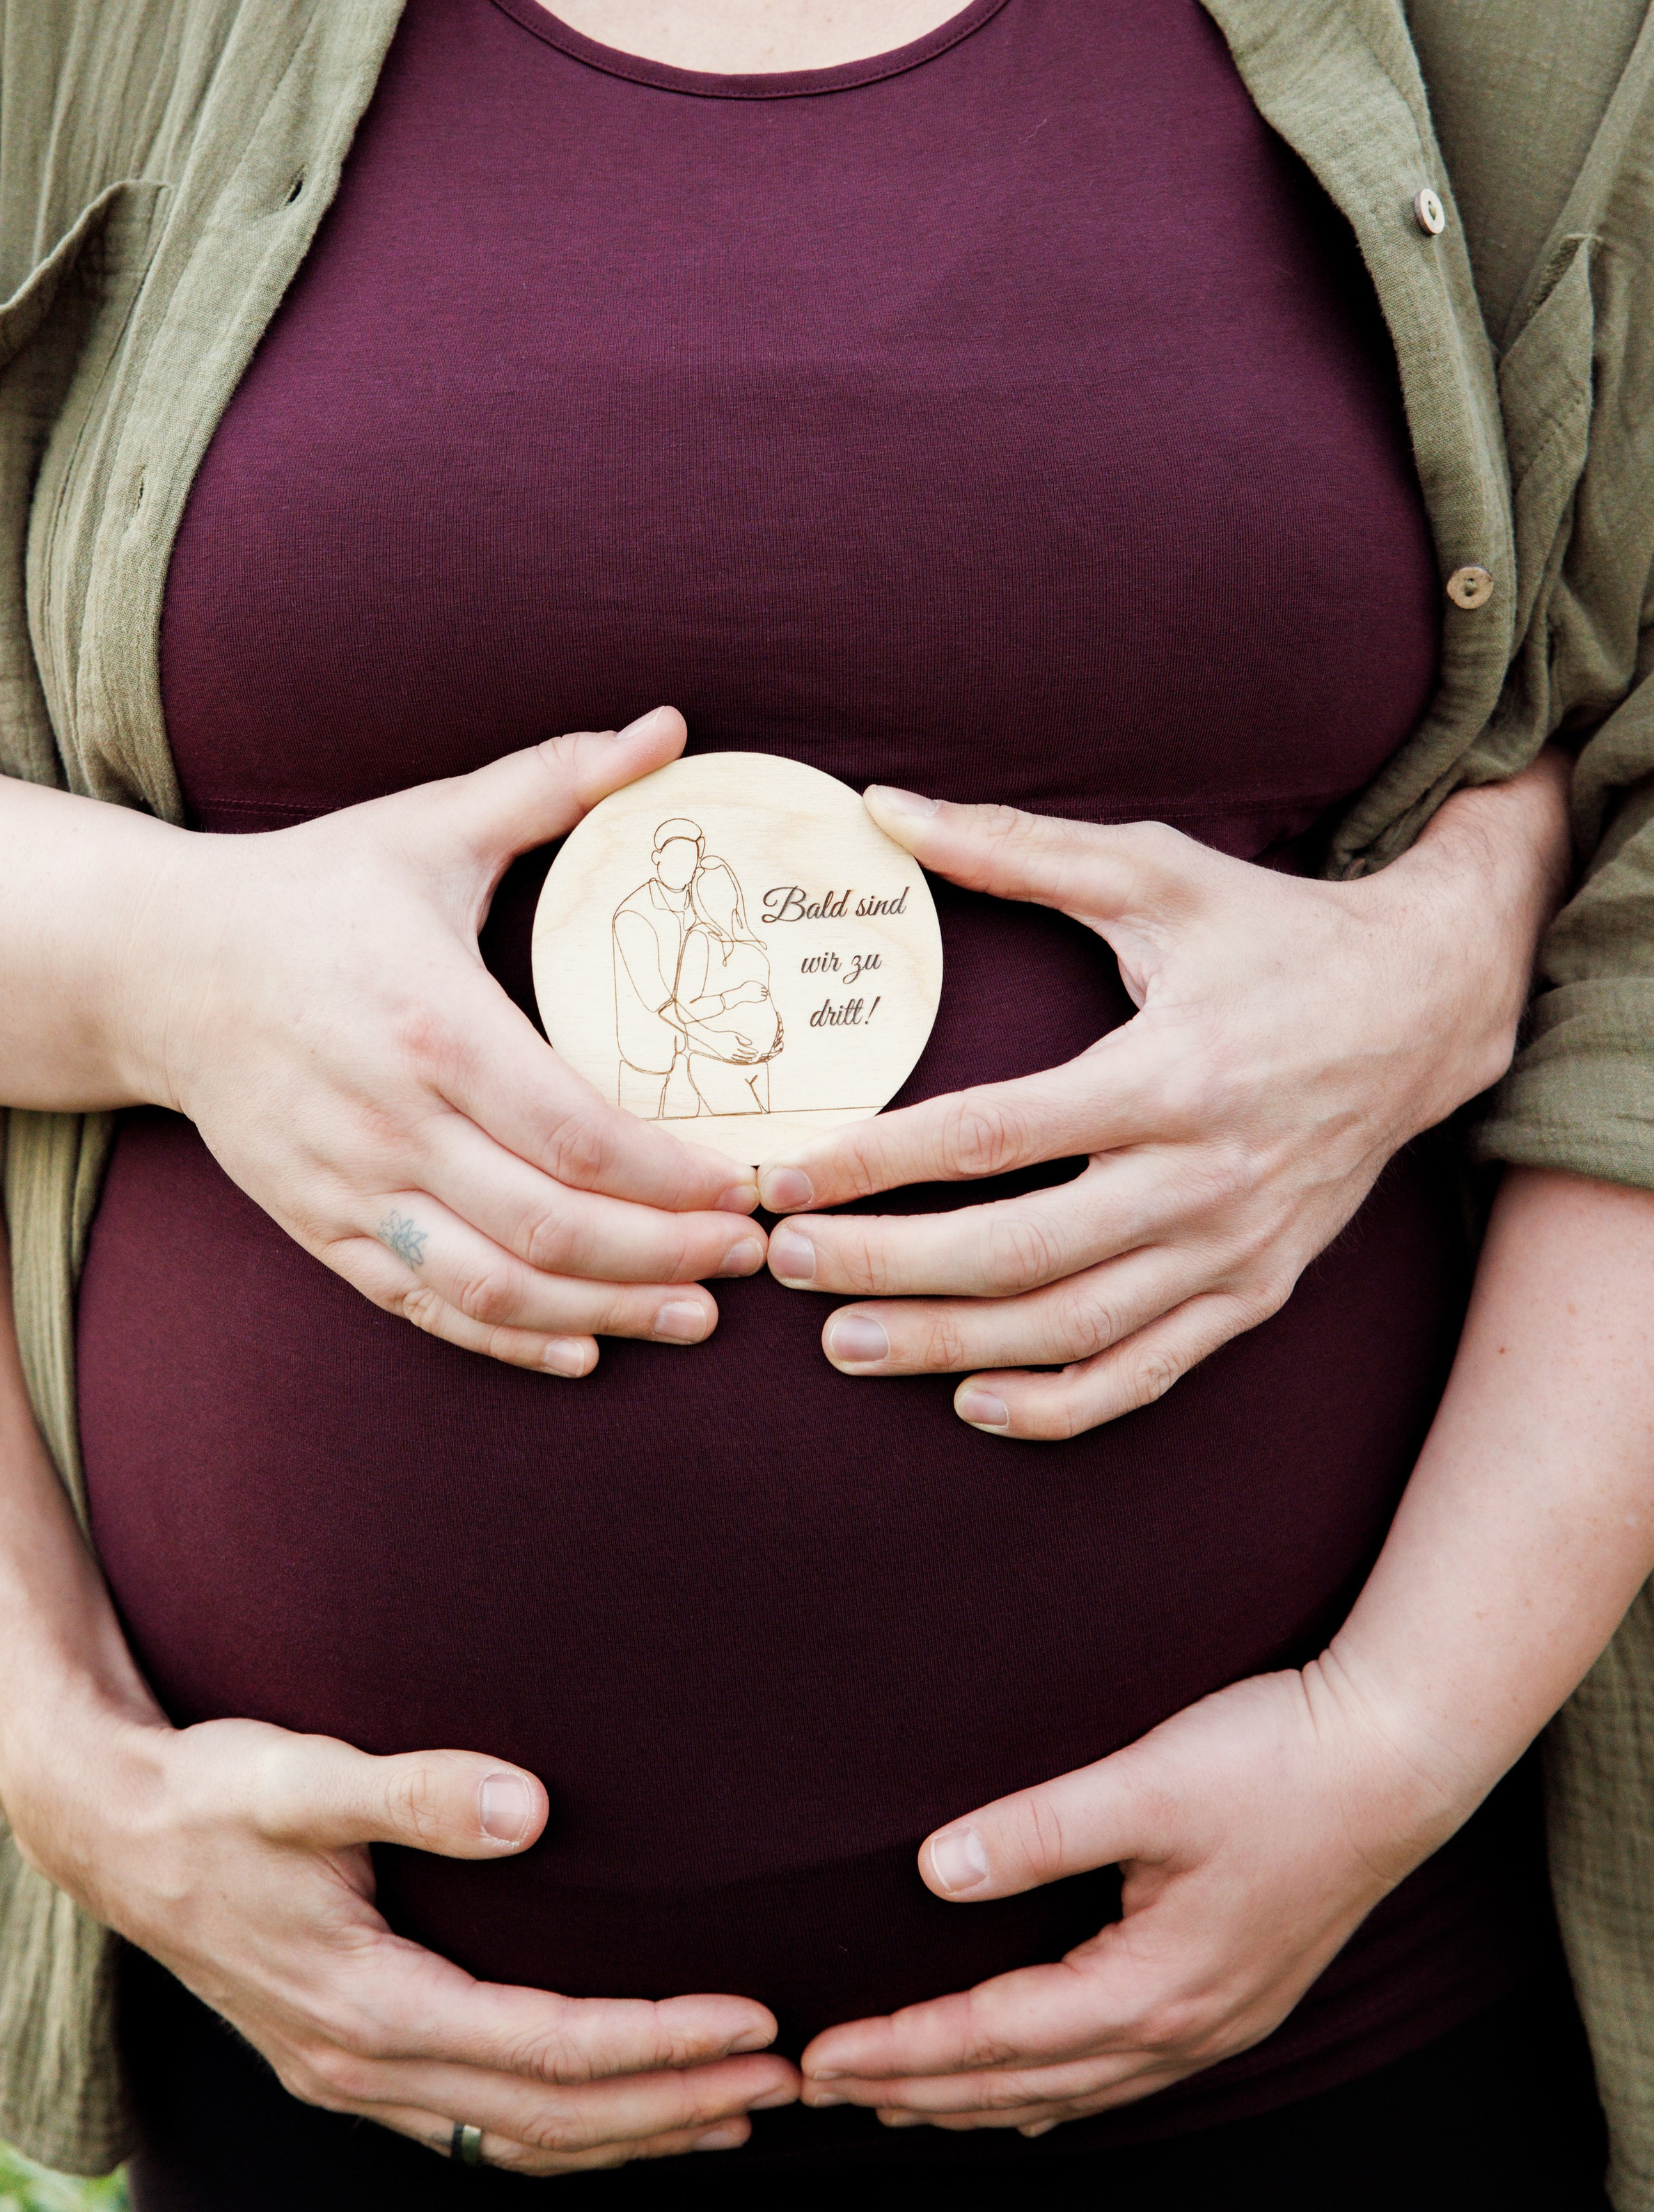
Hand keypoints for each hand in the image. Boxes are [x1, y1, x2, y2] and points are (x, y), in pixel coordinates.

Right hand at [9, 1705, 797, 2173]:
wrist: (109, 1829)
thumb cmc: (214, 1790)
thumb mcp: (302, 1776)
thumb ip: (413, 1788)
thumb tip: (529, 1806)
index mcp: (368, 2006)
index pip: (549, 2048)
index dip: (659, 2039)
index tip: (757, 2016)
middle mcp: (363, 2064)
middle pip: (552, 2115)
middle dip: (677, 2102)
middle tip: (792, 2078)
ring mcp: (352, 2076)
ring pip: (521, 2138)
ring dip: (635, 2131)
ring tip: (740, 2111)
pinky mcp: (349, 2060)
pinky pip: (480, 2123)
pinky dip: (566, 2130)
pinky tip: (621, 2113)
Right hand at [121, 708, 763, 1378]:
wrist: (157, 963)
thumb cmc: (312, 889)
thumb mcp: (431, 823)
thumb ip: (555, 781)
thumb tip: (669, 728)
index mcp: (432, 1022)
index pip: (576, 1132)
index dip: (673, 1176)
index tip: (748, 1182)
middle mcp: (390, 1120)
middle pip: (552, 1226)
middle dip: (669, 1252)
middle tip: (752, 1252)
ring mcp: (350, 1185)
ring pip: (496, 1286)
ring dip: (608, 1310)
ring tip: (696, 1313)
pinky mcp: (320, 1226)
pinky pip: (424, 1306)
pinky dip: (511, 1341)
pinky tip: (586, 1345)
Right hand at [697, 1025, 760, 1060]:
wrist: (713, 1040)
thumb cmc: (724, 1035)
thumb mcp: (734, 1035)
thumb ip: (743, 1039)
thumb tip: (750, 1043)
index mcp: (736, 1045)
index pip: (747, 1050)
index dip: (752, 1051)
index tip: (757, 1052)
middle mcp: (733, 1051)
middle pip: (744, 1055)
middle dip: (751, 1056)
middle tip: (756, 1057)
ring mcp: (729, 1056)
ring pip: (740, 1059)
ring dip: (746, 1060)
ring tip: (751, 1060)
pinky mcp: (726, 1058)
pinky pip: (735, 1060)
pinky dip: (740, 1061)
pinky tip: (743, 1060)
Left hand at [762, 759, 1568, 1436]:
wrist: (1427, 1006)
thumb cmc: (1275, 931)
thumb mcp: (1153, 872)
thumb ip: (1014, 848)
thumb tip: (884, 807)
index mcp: (1168, 1073)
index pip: (989, 1136)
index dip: (874, 1165)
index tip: (784, 1179)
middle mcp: (1204, 1176)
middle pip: (1018, 1250)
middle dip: (889, 1268)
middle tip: (787, 1265)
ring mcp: (1236, 1247)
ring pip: (1073, 1327)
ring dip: (951, 1347)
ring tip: (847, 1345)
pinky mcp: (1258, 1289)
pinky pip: (1152, 1370)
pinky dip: (1063, 1403)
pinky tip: (976, 1403)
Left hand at [799, 1659, 1465, 2133]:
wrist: (1397, 1759)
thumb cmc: (1276, 1761)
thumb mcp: (1144, 1784)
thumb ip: (1035, 1832)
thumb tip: (933, 1870)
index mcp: (1150, 1988)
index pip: (991, 2037)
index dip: (898, 2049)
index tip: (819, 2056)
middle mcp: (1181, 2029)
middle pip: (1020, 2083)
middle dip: (916, 2092)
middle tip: (824, 2094)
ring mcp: (1214, 2024)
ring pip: (1069, 2091)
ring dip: (978, 2100)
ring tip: (900, 2105)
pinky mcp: (1234, 1999)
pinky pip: (1119, 2076)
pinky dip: (1052, 2090)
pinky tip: (1027, 2093)